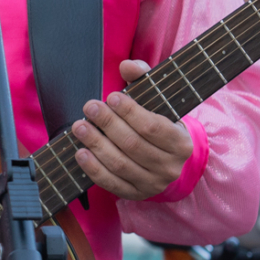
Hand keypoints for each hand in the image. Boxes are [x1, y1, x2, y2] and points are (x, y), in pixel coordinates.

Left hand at [70, 59, 196, 199]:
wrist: (169, 162)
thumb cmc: (159, 125)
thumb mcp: (158, 102)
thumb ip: (143, 79)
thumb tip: (127, 65)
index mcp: (180, 142)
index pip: (153, 127)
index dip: (129, 112)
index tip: (111, 97)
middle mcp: (169, 167)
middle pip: (133, 145)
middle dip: (108, 124)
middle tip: (89, 107)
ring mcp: (152, 184)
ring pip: (121, 165)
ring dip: (96, 144)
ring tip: (79, 127)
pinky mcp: (135, 194)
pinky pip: (112, 183)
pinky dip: (94, 169)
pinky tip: (81, 153)